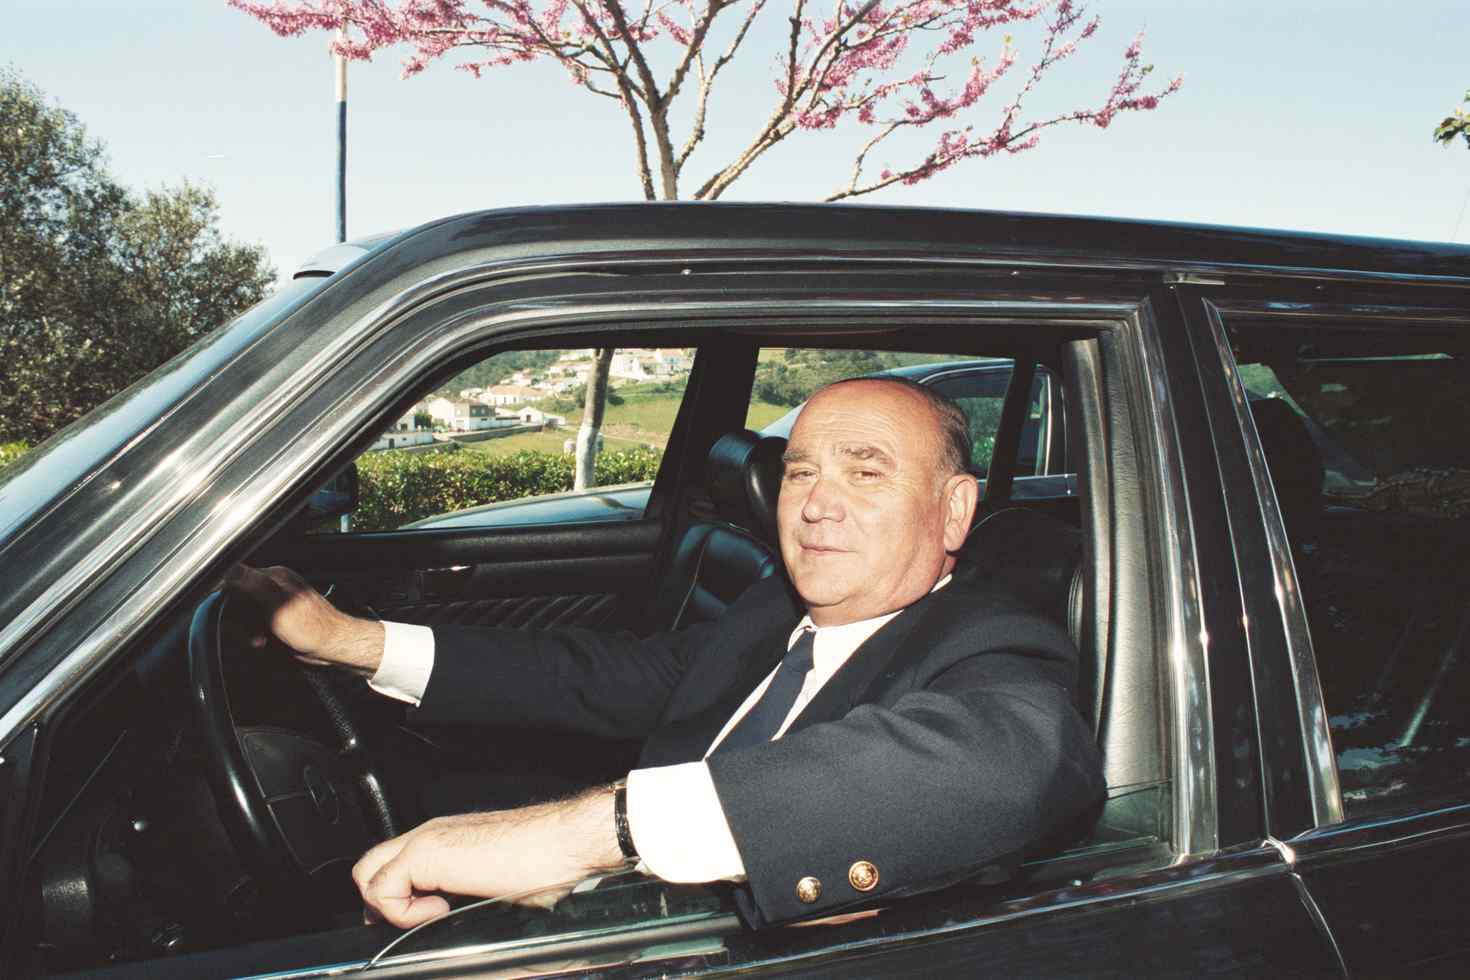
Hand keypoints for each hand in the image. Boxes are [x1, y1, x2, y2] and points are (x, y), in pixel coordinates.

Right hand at [223, 564, 384, 675]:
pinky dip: (253, 636)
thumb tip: (231, 568)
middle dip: (240, 621)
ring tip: (260, 639)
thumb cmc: (313, 627)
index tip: (236, 617)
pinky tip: (263, 642)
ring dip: (246, 632)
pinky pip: (252, 627)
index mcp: (274, 577)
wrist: (331, 647)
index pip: (234, 581)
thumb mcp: (279, 604)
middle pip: (236, 601)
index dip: (230, 601)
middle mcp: (272, 587)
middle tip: (254, 633)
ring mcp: (274, 604)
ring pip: (242, 617)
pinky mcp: (275, 620)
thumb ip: (254, 585)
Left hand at [352, 786, 627, 927]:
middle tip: (413, 922)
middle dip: (380, 903)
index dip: (393, 898)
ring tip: (434, 915)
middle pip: (369, 867)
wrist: (564, 840)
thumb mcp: (497, 883)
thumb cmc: (547, 860)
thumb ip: (467, 894)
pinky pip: (382, 891)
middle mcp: (430, 834)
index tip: (416, 920)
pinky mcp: (424, 853)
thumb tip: (463, 926)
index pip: (392, 863)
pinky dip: (403, 912)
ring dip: (391, 906)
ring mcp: (424, 840)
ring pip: (366, 876)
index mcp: (446, 839)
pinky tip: (440, 910)